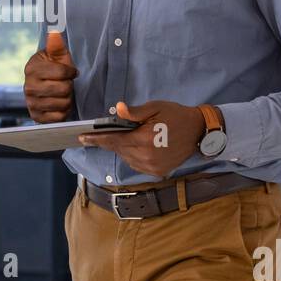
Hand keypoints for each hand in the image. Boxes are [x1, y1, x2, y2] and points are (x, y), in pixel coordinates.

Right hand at [23, 33, 76, 122]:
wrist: (45, 89)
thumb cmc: (54, 70)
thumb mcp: (57, 56)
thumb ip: (56, 45)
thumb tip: (54, 32)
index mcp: (32, 69)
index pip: (62, 72)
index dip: (71, 72)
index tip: (70, 72)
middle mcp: (28, 87)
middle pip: (63, 89)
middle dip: (69, 86)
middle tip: (65, 84)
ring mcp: (31, 103)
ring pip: (63, 103)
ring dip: (67, 99)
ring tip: (62, 94)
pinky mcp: (36, 117)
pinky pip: (59, 117)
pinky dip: (63, 112)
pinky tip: (59, 105)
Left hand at [77, 100, 205, 177]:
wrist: (199, 131)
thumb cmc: (175, 115)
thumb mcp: (155, 108)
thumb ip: (135, 112)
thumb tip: (118, 109)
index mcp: (144, 140)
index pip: (114, 140)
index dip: (96, 139)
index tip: (81, 138)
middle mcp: (146, 157)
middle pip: (119, 150)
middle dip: (110, 141)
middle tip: (101, 134)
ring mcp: (152, 167)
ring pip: (127, 158)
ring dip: (122, 149)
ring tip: (126, 138)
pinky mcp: (157, 172)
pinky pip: (136, 165)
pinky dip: (132, 156)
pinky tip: (137, 147)